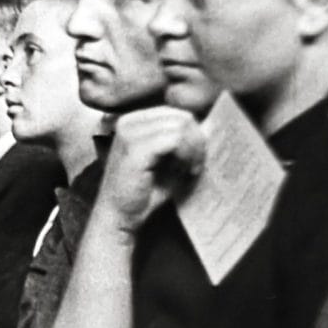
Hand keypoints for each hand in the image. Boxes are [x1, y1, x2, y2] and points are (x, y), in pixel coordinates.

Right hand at [96, 106, 206, 237]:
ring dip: (193, 148)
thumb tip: (209, 125)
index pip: (177, 110)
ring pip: (181, 125)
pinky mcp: (135, 148)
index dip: (193, 132)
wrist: (118, 217)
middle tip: (195, 165)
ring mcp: (129, 132)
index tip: (195, 157)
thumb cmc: (143, 192)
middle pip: (181, 115)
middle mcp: (128, 121)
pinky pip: (175, 139)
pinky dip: (187, 154)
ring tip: (189, 169)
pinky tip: (186, 171)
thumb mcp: (165, 160)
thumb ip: (181, 140)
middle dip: (197, 140)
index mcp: (134, 120)